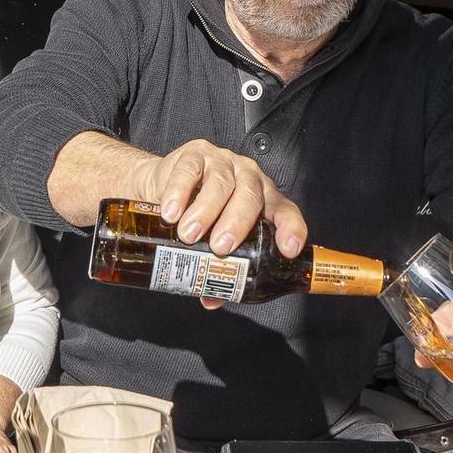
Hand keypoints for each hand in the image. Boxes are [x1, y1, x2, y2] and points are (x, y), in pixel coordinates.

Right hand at [136, 138, 306, 260]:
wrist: (162, 186)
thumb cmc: (198, 213)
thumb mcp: (211, 239)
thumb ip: (216, 267)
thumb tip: (211, 298)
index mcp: (263, 200)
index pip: (285, 212)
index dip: (290, 229)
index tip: (287, 250)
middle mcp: (248, 178)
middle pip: (250, 196)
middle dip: (236, 224)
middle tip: (220, 248)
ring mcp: (222, 163)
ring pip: (220, 183)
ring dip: (205, 212)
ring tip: (189, 235)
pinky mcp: (194, 154)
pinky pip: (189, 171)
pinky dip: (179, 193)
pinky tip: (171, 213)